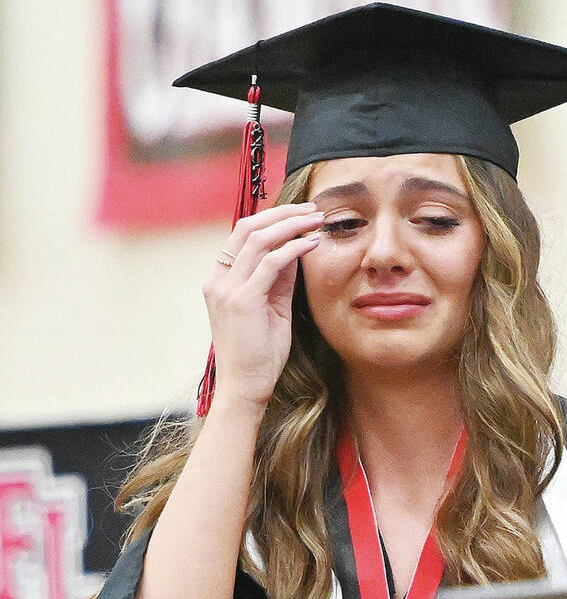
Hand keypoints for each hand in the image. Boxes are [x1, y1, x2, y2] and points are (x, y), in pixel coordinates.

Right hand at [201, 202, 323, 408]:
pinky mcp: (243, 301)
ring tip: (316, 221)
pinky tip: (312, 244)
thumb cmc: (259, 355)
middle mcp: (218, 280)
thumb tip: (296, 249)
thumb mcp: (271, 309)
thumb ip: (279, 280)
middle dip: (282, 214)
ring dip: (291, 225)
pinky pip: (270, 263)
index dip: (272, 218)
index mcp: (219, 281)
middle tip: (312, 210)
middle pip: (247, 227)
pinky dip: (293, 248)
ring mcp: (227, 289)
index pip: (242, 234)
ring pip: (258, 239)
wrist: (244, 388)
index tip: (300, 214)